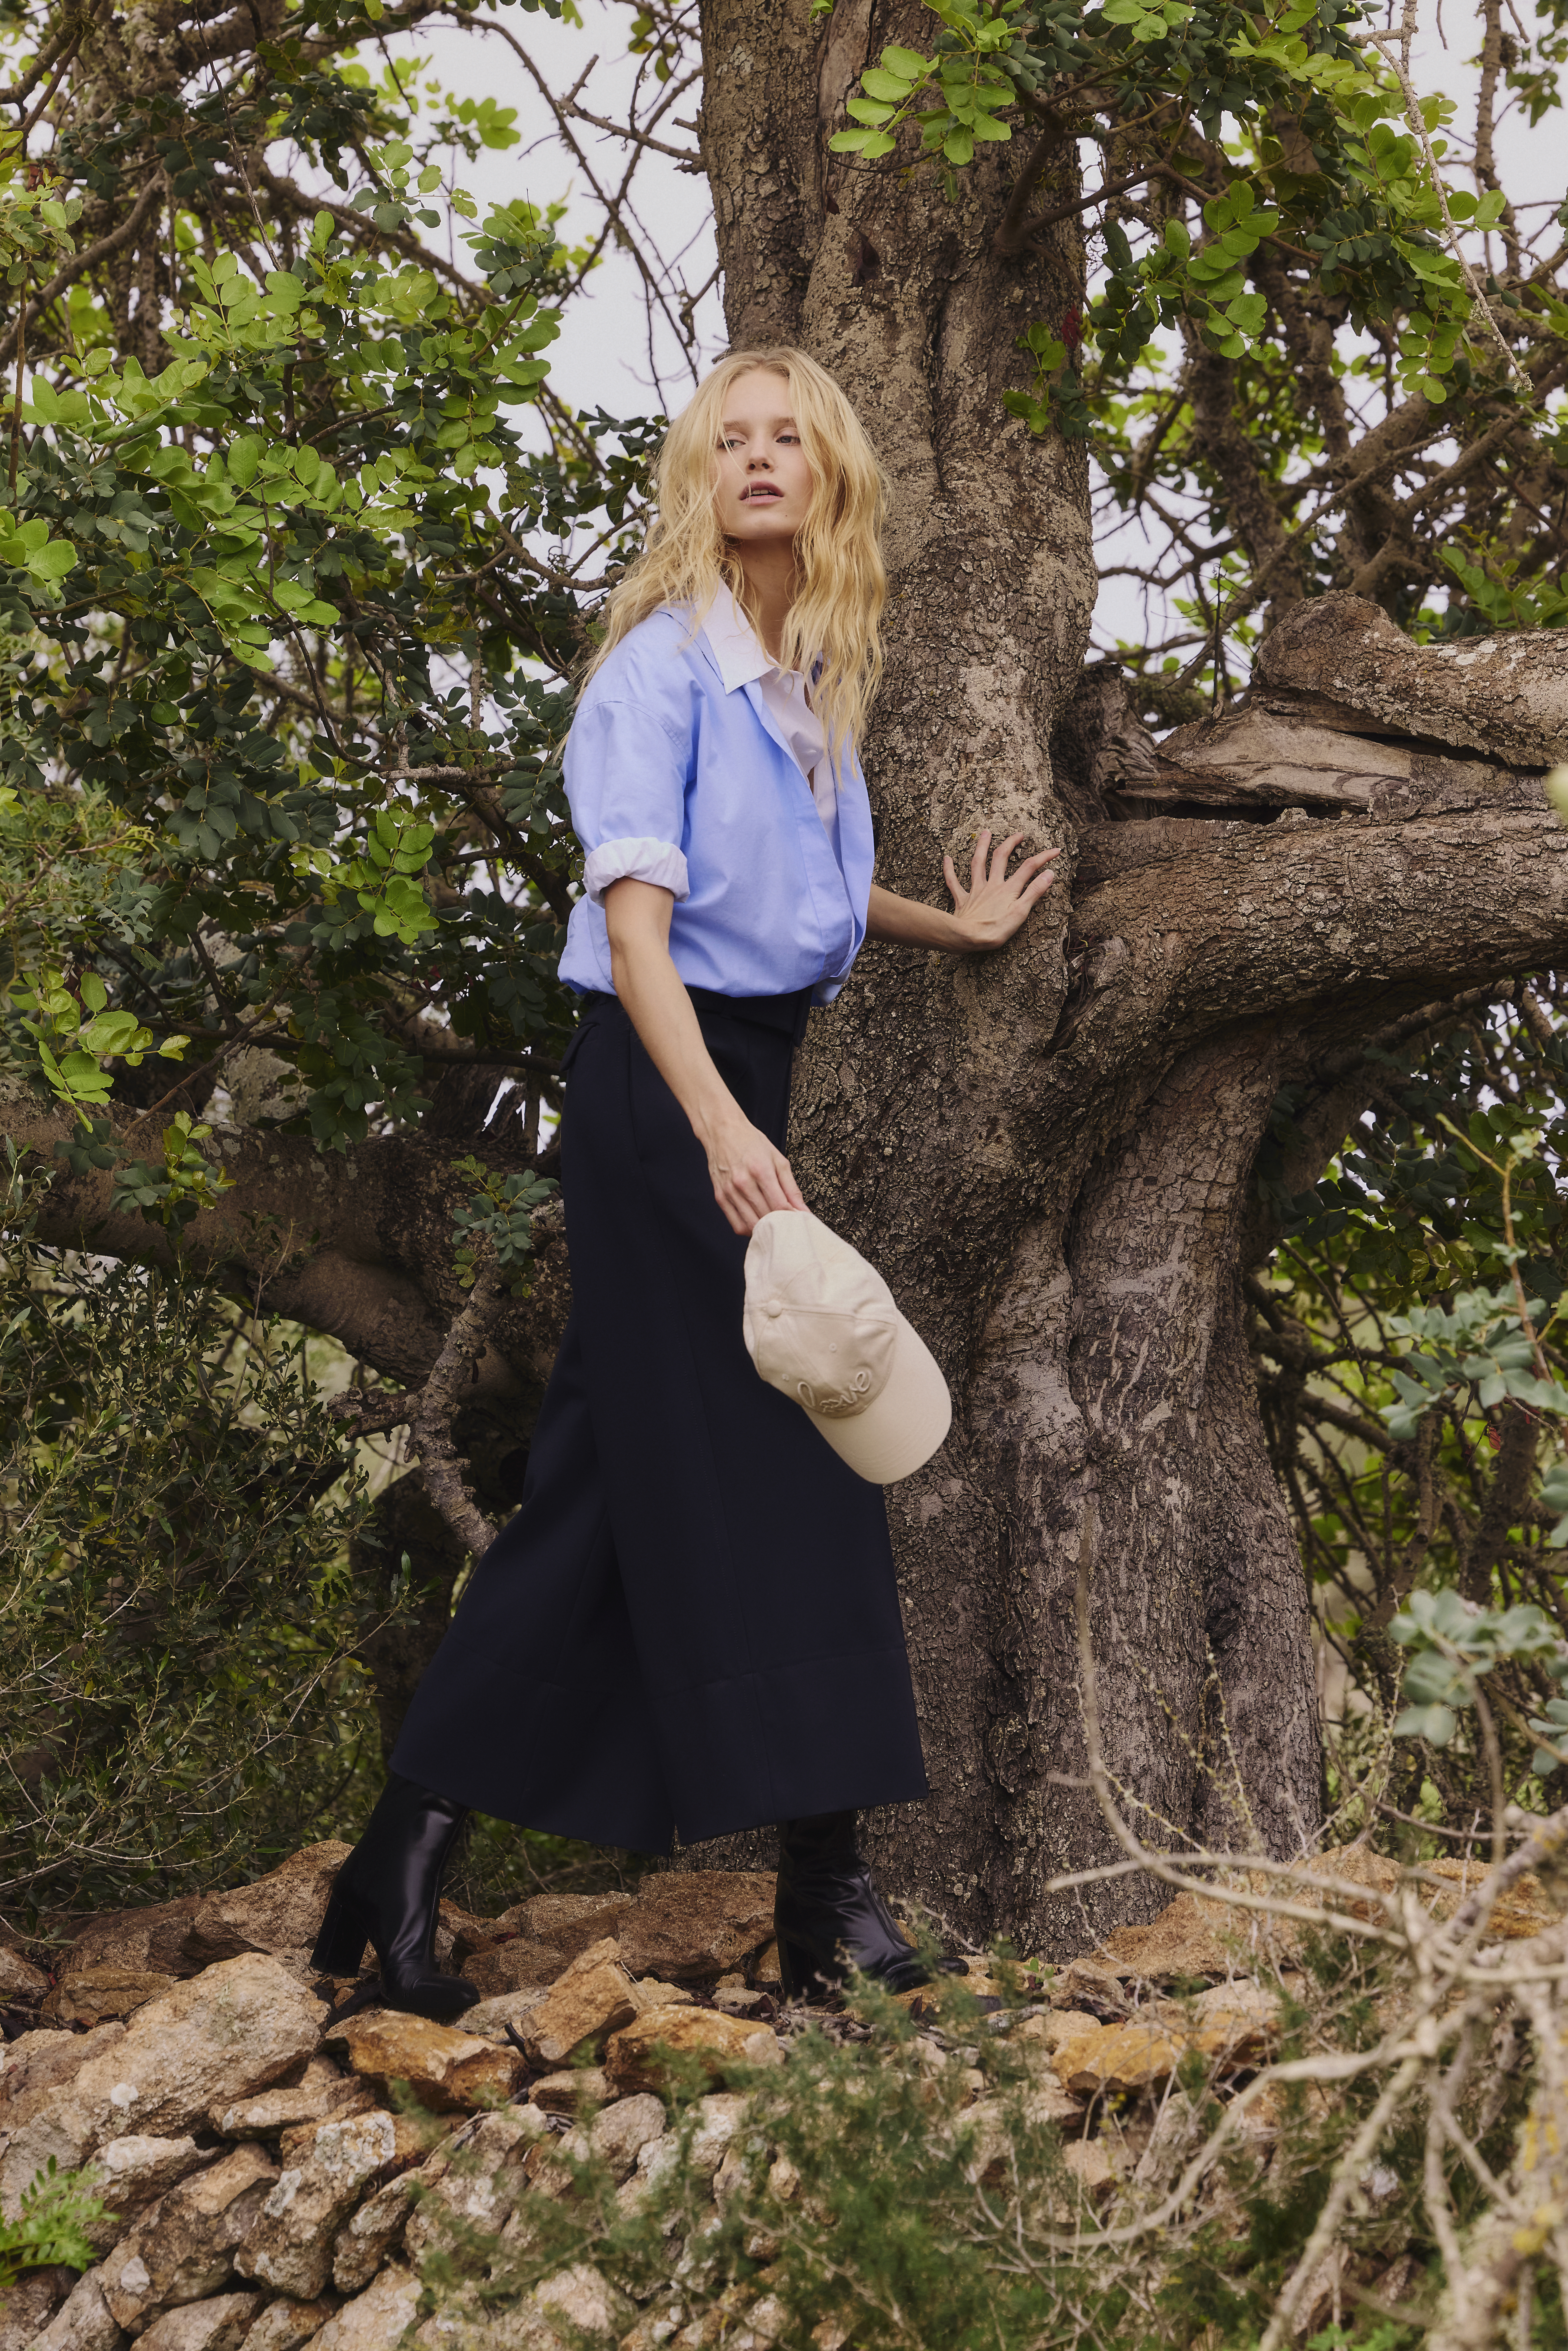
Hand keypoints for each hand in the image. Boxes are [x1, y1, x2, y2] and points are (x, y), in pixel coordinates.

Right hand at [700, 1108, 806, 1236]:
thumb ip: (792, 1187)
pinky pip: (737, 1224)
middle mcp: (743, 1183)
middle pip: (766, 1217)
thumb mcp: (778, 1160)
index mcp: (761, 1171)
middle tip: (789, 1224)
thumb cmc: (751, 1143)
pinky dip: (750, 1228)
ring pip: (751, 1224)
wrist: (722, 1131)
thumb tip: (802, 1210)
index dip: (792, 1217)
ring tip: (774, 1225)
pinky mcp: (720, 1197)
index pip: (779, 1205)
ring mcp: (729, 1192)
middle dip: (781, 1224)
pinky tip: (758, 1221)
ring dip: (765, 1229)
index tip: (799, 1220)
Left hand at [942, 829, 1061, 950]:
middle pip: (1001, 858)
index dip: (1044, 857)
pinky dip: (949, 870)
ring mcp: (976, 891)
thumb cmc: (996, 929)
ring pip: (977, 863)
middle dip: (1011, 843)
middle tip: (1018, 834)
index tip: (1056, 850)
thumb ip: (1034, 892)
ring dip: (981, 846)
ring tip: (985, 833)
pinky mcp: (962, 900)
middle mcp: (992, 885)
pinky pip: (953, 882)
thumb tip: (1049, 873)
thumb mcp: (1021, 912)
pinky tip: (947, 858)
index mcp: (1008, 889)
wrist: (968, 938)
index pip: (1029, 867)